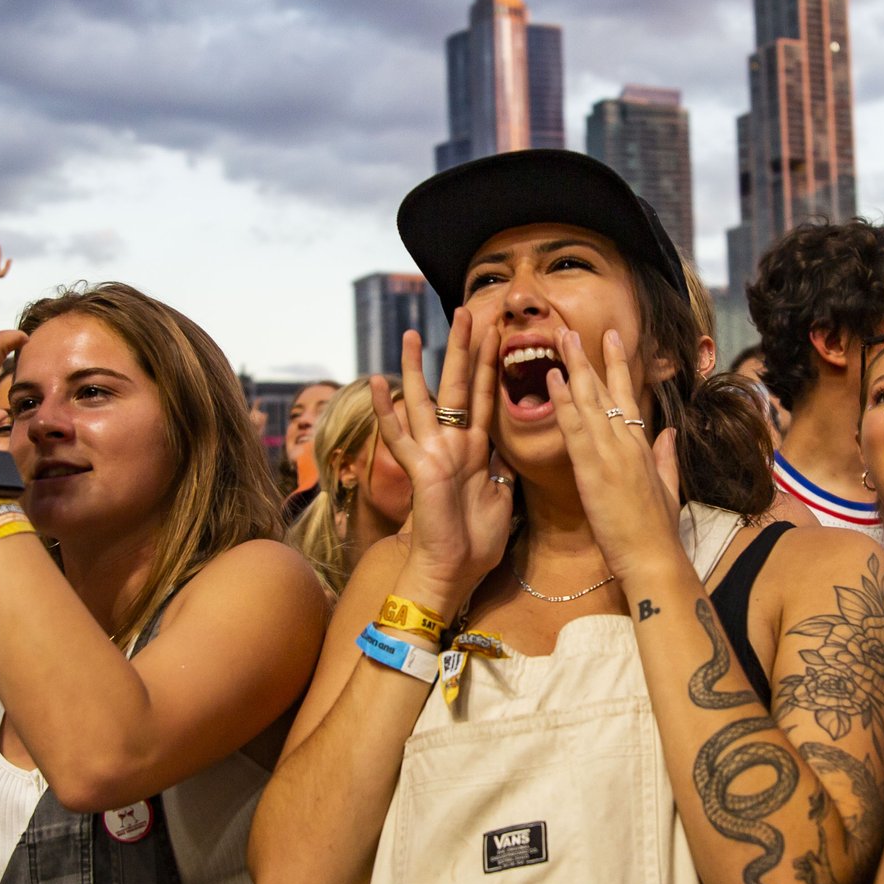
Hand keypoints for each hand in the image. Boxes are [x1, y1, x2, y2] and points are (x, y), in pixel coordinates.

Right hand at [372, 307, 509, 605]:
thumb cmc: (475, 543)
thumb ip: (501, 470)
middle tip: (465, 312)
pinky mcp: (419, 469)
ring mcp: (433, 454)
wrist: (452, 571)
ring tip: (413, 333)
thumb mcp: (501, 498)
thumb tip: (508, 452)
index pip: (485, 396)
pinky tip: (376, 382)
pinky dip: (386, 409)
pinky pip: (399, 435)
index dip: (491, 365)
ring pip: (424, 400)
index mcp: (476, 450)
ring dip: (417, 367)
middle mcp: (452, 444)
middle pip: (458, 386)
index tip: (497, 334)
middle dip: (463, 349)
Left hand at [546, 328, 682, 580]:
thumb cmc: (658, 531)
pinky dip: (562, 402)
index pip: (628, 395)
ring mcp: (610, 453)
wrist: (653, 558)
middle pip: (604, 391)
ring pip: (588, 402)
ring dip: (571, 368)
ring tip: (558, 340)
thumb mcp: (667, 488)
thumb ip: (665, 457)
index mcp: (643, 447)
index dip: (618, 365)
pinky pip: (574, 429)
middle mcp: (626, 443)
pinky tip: (552, 379)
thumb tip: (666, 432)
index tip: (610, 338)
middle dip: (587, 358)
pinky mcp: (592, 470)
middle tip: (571, 329)